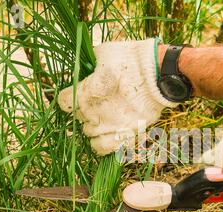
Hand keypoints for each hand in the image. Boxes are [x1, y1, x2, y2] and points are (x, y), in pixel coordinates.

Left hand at [58, 38, 176, 154]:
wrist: (160, 74)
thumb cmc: (132, 59)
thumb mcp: (105, 52)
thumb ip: (91, 64)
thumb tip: (87, 66)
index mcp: (86, 92)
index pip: (63, 102)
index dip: (68, 96)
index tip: (76, 92)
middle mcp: (94, 113)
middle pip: (78, 117)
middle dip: (83, 109)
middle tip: (97, 100)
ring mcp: (110, 126)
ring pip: (89, 133)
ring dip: (93, 125)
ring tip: (103, 117)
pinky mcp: (126, 134)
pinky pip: (104, 148)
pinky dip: (100, 144)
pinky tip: (104, 136)